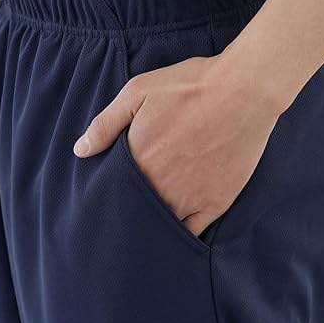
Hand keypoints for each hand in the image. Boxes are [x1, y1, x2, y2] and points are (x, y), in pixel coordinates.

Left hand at [73, 53, 280, 235]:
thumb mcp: (138, 92)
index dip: (110, 197)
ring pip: (161, 226)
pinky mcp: (214, 204)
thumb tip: (80, 151)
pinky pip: (191, 233)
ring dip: (153, 227)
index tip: (107, 199)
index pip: (114, 194)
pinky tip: (173, 234)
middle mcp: (160, 188)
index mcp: (138, 163)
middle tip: (127, 216)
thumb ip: (105, 124)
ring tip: (147, 229)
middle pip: (136, 213)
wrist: (243, 90)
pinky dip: (180, 235)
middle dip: (130, 214)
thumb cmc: (189, 87)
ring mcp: (188, 199)